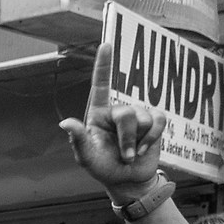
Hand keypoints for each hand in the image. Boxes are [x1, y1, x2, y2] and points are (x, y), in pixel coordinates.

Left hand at [59, 34, 165, 198]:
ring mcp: (137, 114)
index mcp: (98, 114)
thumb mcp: (86, 157)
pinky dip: (151, 138)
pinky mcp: (154, 121)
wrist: (127, 179)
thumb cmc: (102, 167)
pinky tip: (144, 149)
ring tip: (130, 153)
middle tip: (122, 154)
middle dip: (125, 138)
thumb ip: (78, 140)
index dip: (104, 65)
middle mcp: (117, 110)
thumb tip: (65, 122)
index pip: (101, 86)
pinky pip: (158, 121)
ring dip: (136, 141)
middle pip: (126, 113)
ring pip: (142, 118)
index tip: (106, 45)